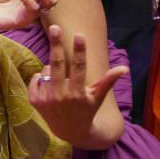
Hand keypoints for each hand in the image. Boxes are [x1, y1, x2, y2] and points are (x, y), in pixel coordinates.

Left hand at [29, 25, 127, 144]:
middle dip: (56, 45)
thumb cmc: (87, 110)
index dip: (79, 50)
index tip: (79, 35)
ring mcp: (46, 99)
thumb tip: (124, 68)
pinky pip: (35, 79)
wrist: (70, 131)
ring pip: (46, 71)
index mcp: (78, 92)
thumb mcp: (98, 96)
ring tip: (60, 79)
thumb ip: (108, 81)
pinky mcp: (35, 102)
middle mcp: (61, 95)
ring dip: (51, 69)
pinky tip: (48, 83)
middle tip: (55, 27)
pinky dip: (40, 77)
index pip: (79, 67)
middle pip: (57, 64)